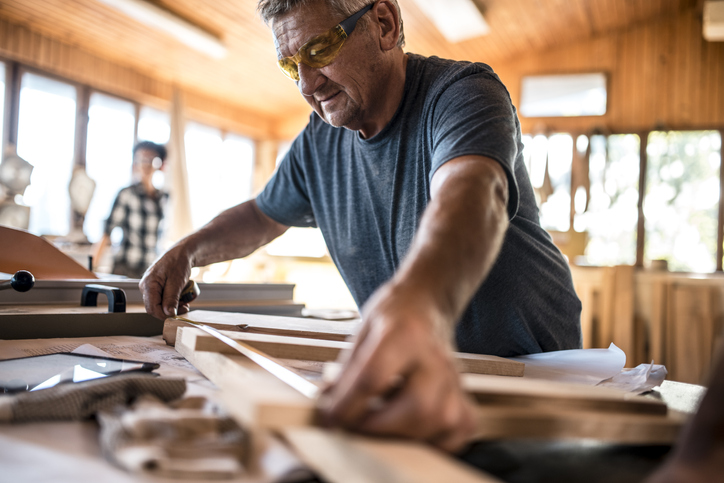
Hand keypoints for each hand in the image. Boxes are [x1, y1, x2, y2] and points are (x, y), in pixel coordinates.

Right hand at [139, 244, 193, 319]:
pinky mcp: (156, 287)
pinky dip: (172, 300)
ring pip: (159, 304)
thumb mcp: (177, 282)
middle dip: (170, 310)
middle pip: (155, 307)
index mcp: (148, 284)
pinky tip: (181, 297)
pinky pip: (162, 299)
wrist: (182, 253)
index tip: (178, 314)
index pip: (151, 308)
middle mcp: (145, 286)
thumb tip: (169, 314)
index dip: (164, 314)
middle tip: (185, 307)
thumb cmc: (178, 263)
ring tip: (185, 301)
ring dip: (173, 306)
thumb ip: (171, 298)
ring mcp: (150, 287)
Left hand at [317, 281, 476, 451]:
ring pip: (439, 421)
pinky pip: (458, 430)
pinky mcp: (463, 393)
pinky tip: (412, 430)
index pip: (373, 378)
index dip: (347, 405)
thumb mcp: (362, 330)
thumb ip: (347, 370)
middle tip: (354, 427)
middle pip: (417, 407)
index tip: (328, 419)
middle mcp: (435, 357)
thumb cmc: (393, 316)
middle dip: (379, 427)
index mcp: (404, 334)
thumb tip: (327, 406)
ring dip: (402, 436)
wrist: (428, 303)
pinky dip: (434, 440)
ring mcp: (454, 377)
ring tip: (378, 428)